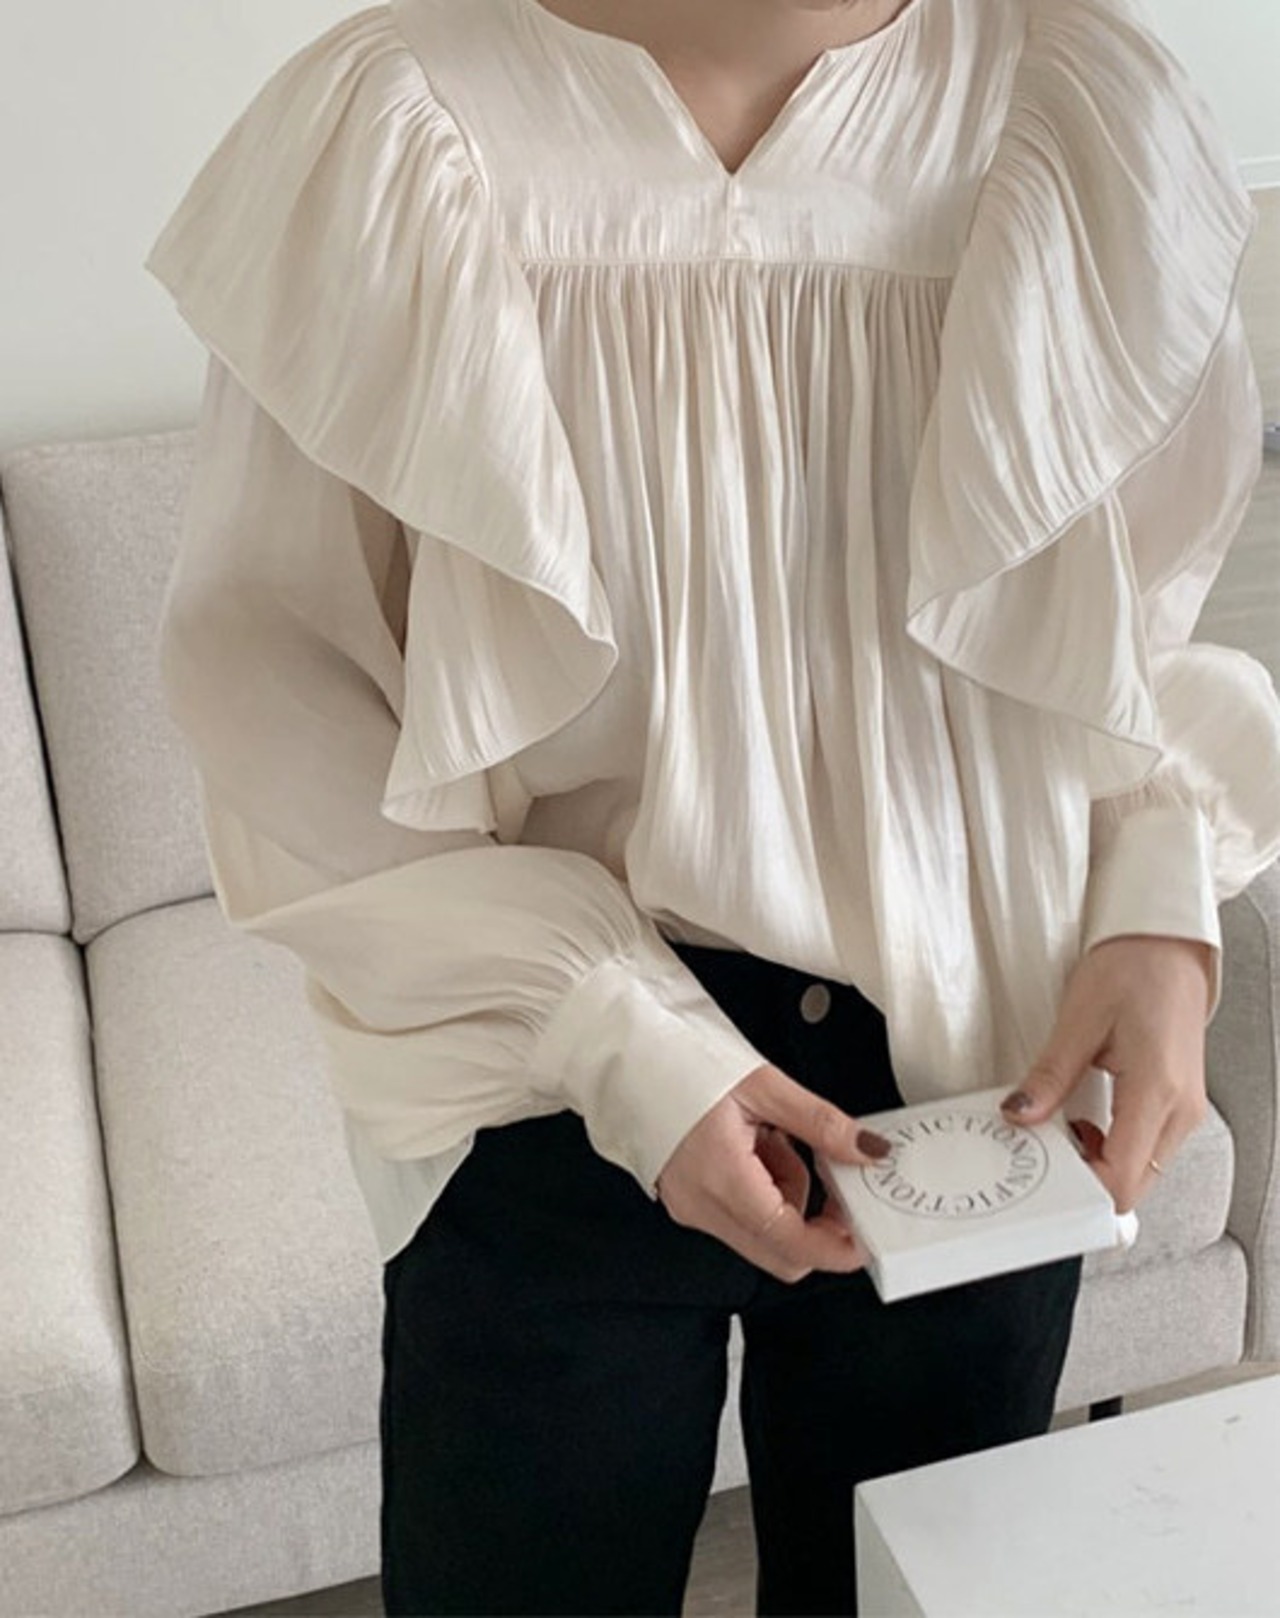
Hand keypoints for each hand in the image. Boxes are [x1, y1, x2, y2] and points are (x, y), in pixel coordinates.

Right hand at [656, 1063, 891, 1281]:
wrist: (624, 1052)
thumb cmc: (679, 1059)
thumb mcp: (763, 1085)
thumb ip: (821, 1123)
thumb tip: (868, 1149)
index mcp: (723, 1179)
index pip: (791, 1243)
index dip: (838, 1248)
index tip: (867, 1233)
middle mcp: (702, 1206)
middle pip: (779, 1254)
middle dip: (818, 1227)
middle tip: (835, 1179)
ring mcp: (690, 1207)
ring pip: (762, 1234)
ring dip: (789, 1199)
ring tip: (779, 1139)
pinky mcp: (686, 1200)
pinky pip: (739, 1215)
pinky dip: (764, 1191)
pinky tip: (757, 1145)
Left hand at [1001, 934, 1214, 1213]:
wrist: (1168, 946)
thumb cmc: (1133, 969)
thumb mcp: (1079, 1019)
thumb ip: (1050, 1075)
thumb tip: (1019, 1114)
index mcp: (1158, 1091)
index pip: (1123, 1178)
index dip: (1080, 1189)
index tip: (1041, 1174)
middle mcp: (1180, 1111)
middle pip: (1134, 1183)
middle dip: (1085, 1177)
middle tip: (1043, 1149)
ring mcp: (1185, 1110)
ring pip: (1142, 1170)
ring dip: (1098, 1162)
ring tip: (1061, 1129)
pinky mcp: (1179, 1104)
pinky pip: (1147, 1148)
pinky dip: (1113, 1146)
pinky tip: (1084, 1122)